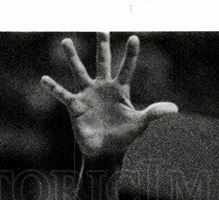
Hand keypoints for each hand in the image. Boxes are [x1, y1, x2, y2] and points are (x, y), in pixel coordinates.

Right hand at [42, 32, 177, 160]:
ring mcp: (88, 95)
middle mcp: (103, 88)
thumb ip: (154, 113)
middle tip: (102, 28)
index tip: (134, 37)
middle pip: (102, 61)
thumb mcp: (140, 124)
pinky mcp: (75, 106)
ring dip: (72, 57)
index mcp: (119, 90)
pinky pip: (62, 95)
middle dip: (102, 45)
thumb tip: (174, 109)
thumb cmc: (123, 138)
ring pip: (79, 71)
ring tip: (66, 41)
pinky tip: (44, 78)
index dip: (130, 54)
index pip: (126, 67)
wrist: (105, 153)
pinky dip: (53, 88)